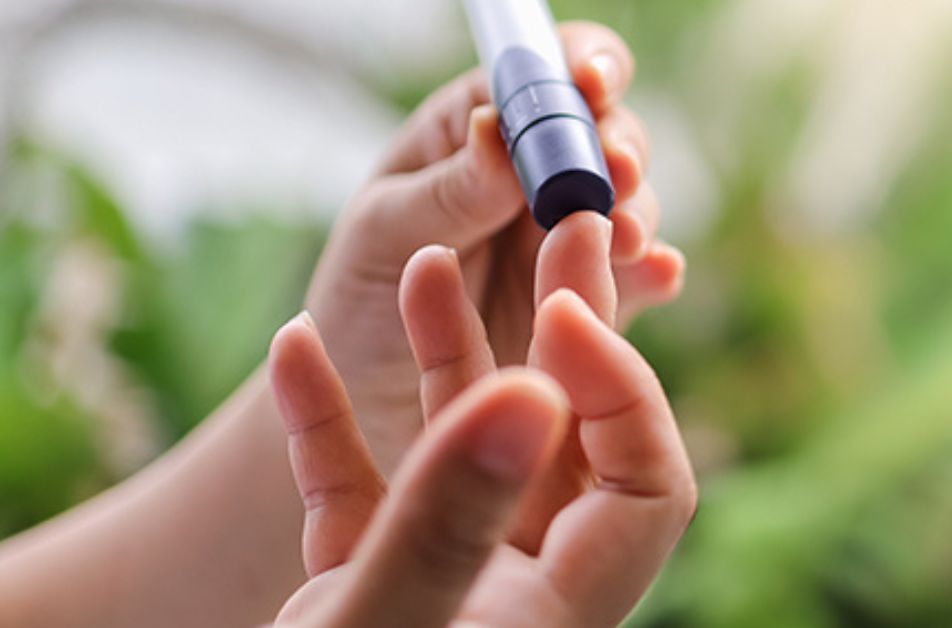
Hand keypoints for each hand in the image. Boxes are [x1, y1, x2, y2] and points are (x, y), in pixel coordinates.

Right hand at [267, 254, 695, 626]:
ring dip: (444, 354)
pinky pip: (363, 481)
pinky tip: (296, 345)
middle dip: (561, 330)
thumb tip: (532, 393)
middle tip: (561, 227)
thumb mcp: (381, 625)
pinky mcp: (361, 579)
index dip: (621, 389)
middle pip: (567, 441)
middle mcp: (512, 587)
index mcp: (551, 610)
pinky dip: (330, 417)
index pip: (646, 485)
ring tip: (425, 265)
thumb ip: (450, 522)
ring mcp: (440, 579)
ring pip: (468, 447)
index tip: (562, 311)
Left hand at [304, 22, 683, 473]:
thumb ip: (448, 189)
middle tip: (617, 171)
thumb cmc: (359, 303)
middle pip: (601, 136)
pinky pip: (635, 279)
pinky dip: (655, 273)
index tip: (589, 84)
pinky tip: (660, 276)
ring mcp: (567, 240)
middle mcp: (531, 180)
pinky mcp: (592, 300)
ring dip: (636, 211)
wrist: (371, 406)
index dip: (577, 66)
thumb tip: (496, 127)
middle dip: (617, 146)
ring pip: (627, 204)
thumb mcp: (385, 236)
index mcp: (475, 136)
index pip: (538, 76)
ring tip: (628, 237)